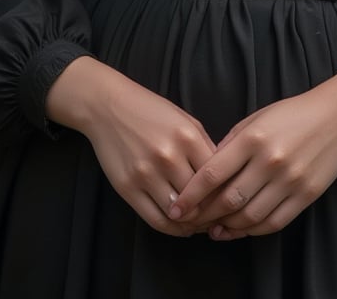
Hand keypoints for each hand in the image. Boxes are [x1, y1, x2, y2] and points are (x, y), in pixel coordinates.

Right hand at [45, 57, 215, 235]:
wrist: (108, 107)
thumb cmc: (150, 111)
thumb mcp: (185, 120)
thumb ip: (204, 147)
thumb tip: (223, 178)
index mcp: (188, 137)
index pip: (217, 177)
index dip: (225, 193)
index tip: (228, 201)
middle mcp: (169, 156)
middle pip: (200, 199)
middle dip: (210, 212)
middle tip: (215, 218)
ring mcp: (146, 174)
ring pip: (179, 213)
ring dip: (191, 223)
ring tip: (198, 223)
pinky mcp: (128, 188)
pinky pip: (156, 220)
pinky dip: (172, 228)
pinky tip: (179, 225)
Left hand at [168, 56, 336, 239]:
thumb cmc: (291, 114)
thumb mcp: (256, 118)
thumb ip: (231, 144)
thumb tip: (206, 173)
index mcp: (252, 138)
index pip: (212, 174)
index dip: (191, 196)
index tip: (176, 208)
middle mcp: (270, 161)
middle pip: (228, 200)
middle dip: (205, 215)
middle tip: (191, 223)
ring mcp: (290, 180)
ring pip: (250, 216)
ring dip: (228, 228)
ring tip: (214, 230)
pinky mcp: (306, 195)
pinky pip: (274, 222)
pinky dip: (254, 230)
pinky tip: (241, 229)